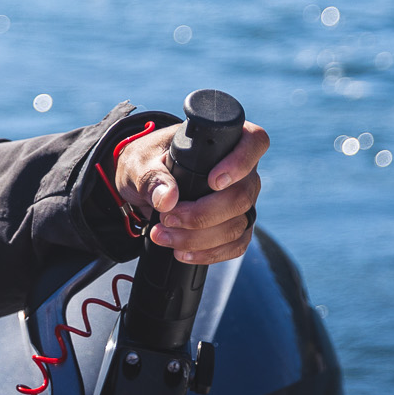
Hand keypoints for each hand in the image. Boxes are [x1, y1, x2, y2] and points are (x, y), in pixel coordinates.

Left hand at [112, 120, 267, 264]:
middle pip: (241, 196)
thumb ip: (151, 176)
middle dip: (202, 214)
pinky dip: (209, 253)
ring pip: (237, 225)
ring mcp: (241, 199)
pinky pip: (235, 245)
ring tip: (163, 236)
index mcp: (223, 141)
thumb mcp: (140, 163)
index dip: (240, 162)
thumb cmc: (146, 163)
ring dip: (199, 238)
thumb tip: (168, 199)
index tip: (213, 182)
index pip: (253, 142)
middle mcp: (241, 170)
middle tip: (167, 218)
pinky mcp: (236, 224)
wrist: (141, 185)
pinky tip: (183, 252)